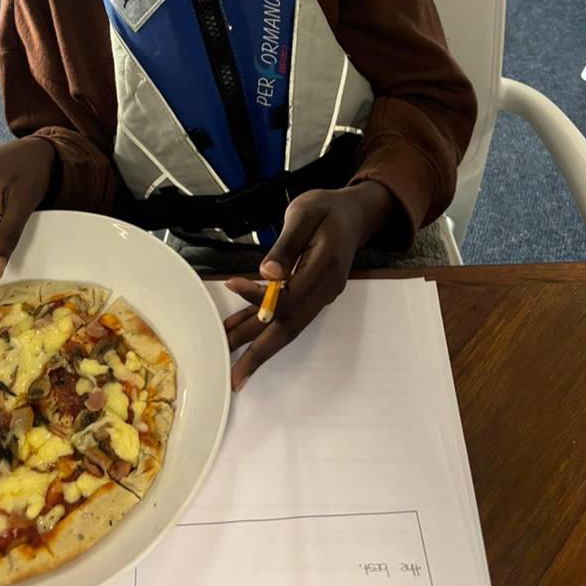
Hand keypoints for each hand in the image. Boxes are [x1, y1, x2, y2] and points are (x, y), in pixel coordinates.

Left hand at [224, 181, 393, 391]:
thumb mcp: (304, 214)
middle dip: (259, 353)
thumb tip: (267, 274)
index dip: (259, 298)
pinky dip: (266, 328)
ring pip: (288, 327)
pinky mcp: (314, 295)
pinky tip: (244, 331)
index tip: (232, 283)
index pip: (289, 297)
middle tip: (234, 377)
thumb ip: (286, 245)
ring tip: (232, 364)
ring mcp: (321, 295)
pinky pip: (289, 317)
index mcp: (324, 267)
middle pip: (289, 328)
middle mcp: (325, 289)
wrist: (354, 213)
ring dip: (260, 347)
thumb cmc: (327, 208)